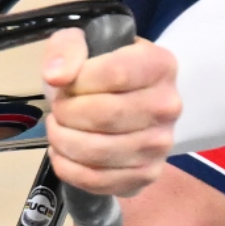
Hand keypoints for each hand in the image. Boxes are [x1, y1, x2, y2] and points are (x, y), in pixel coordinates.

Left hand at [42, 26, 180, 204]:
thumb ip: (66, 49)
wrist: (121, 103)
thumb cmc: (99, 72)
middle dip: (66, 113)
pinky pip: (97, 180)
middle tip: (58, 109)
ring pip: (98, 150)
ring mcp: (161, 145)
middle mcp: (168, 106)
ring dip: (63, 140)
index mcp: (160, 65)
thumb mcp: (81, 45)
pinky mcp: (147, 175)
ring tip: (59, 129)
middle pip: (105, 115)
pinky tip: (64, 153)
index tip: (64, 83)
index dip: (78, 82)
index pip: (116, 74)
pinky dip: (68, 168)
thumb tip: (56, 76)